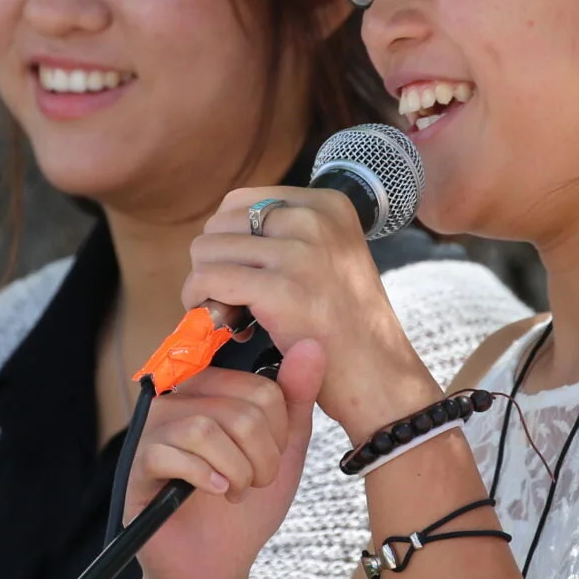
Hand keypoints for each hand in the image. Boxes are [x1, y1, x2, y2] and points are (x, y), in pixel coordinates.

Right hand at [130, 342, 325, 578]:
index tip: (269, 460)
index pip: (262, 388)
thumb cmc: (246, 504)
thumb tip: (312, 344)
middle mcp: (178, 400)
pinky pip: (172, 452)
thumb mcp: (283, 449)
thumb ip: (296, 397)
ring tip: (235, 490)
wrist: (216, 563)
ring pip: (207, 429)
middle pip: (239, 410)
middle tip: (253, 482)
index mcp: (213, 389)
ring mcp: (152, 431)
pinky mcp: (136, 464)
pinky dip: (205, 477)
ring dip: (236, 471)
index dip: (278, 434)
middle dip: (261, 458)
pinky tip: (214, 492)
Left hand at [183, 189, 438, 436]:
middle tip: (231, 300)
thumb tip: (217, 232)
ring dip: (203, 286)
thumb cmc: (347, 323)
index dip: (227, 240)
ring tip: (230, 314)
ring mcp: (300, 253)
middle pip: (219, 225)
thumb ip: (287, 234)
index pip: (240, 202)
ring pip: (207, 251)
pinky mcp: (282, 291)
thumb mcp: (331, 255)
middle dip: (213, 263)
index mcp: (327, 203)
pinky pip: (209, 281)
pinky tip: (225, 325)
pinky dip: (202, 303)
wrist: (377, 375)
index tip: (240, 273)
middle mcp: (315, 219)